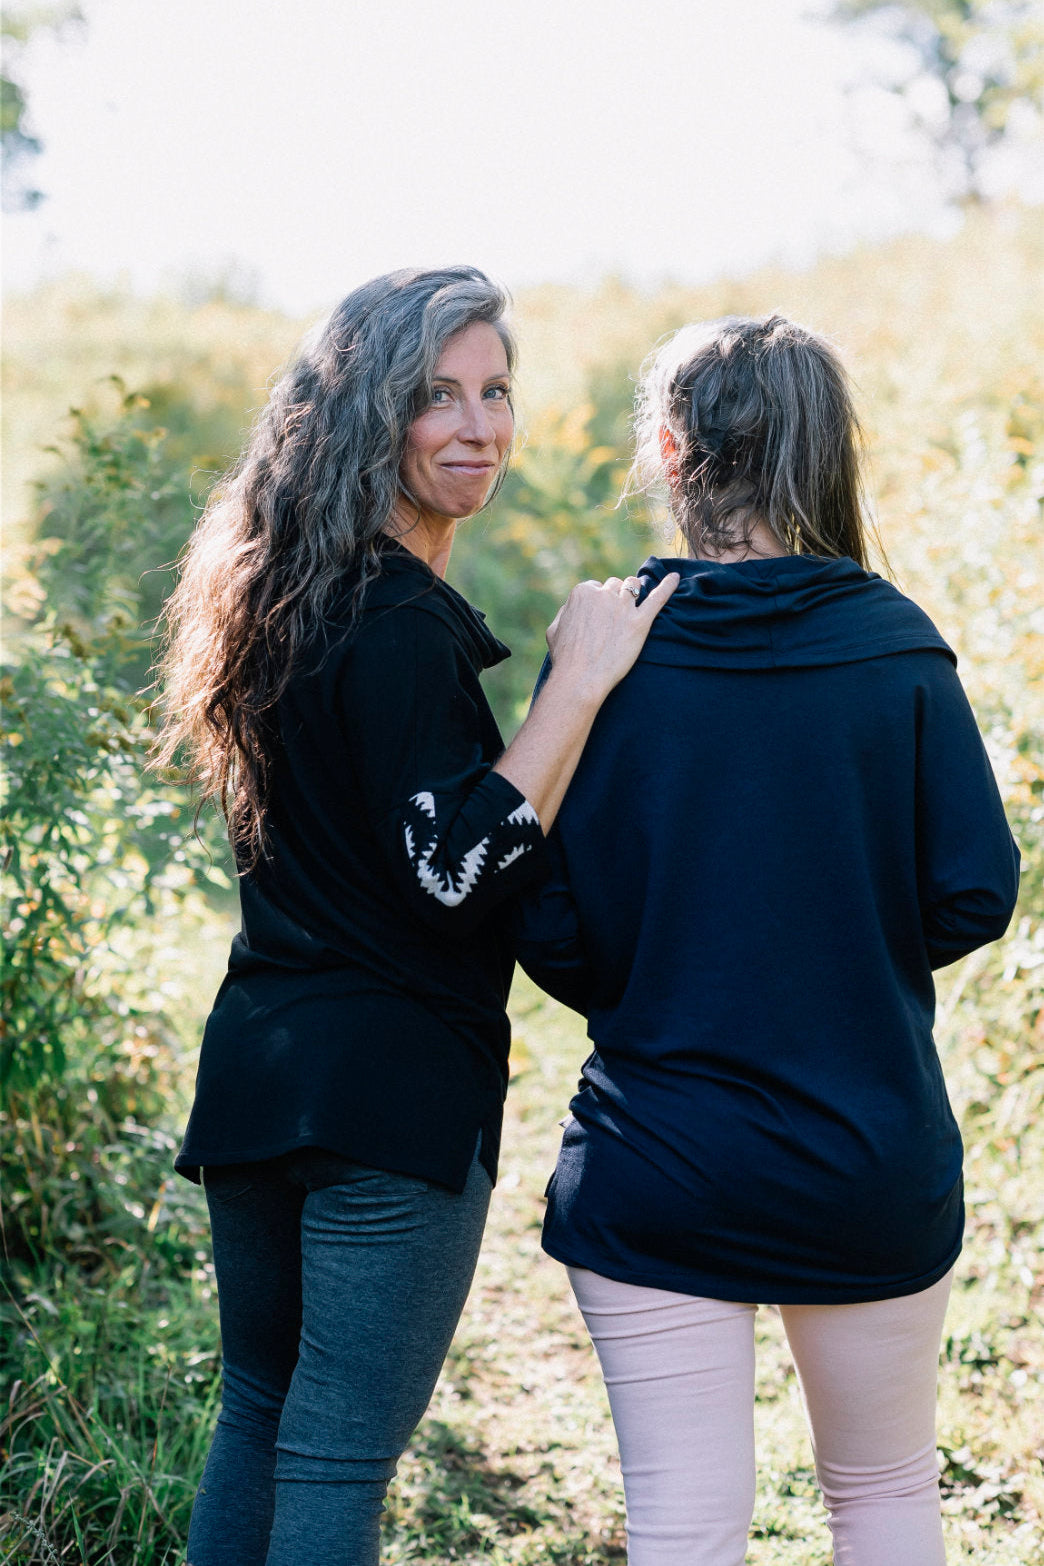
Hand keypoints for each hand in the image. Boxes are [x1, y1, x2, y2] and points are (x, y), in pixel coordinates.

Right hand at [545, 571, 680, 703]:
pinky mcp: (640, 621)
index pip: (595, 587)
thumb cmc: (566, 658)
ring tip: (634, 605)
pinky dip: (668, 586)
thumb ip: (565, 612)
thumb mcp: (554, 629)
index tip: (599, 617)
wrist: (580, 679)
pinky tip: (675, 578)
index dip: (598, 603)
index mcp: (582, 592)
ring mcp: (623, 607)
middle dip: (615, 597)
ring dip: (634, 592)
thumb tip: (572, 608)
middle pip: (615, 585)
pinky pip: (658, 598)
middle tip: (614, 618)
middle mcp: (603, 594)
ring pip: (633, 586)